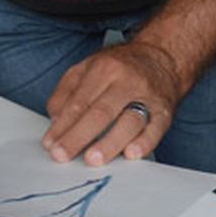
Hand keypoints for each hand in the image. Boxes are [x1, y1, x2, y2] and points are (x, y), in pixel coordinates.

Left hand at [42, 40, 184, 166]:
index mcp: (104, 69)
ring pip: (129, 121)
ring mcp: (148, 96)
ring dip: (110, 142)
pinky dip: (144, 143)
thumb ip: (67, 92)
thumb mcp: (87, 67)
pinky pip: (156, 129)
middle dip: (79, 136)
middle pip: (101, 112)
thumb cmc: (120, 68)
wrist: (163, 58)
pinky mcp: (164, 111)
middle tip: (62, 155)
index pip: (79, 102)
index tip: (50, 144)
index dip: (63, 125)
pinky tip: (131, 154)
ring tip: (93, 159)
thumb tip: (55, 120)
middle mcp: (126, 82)